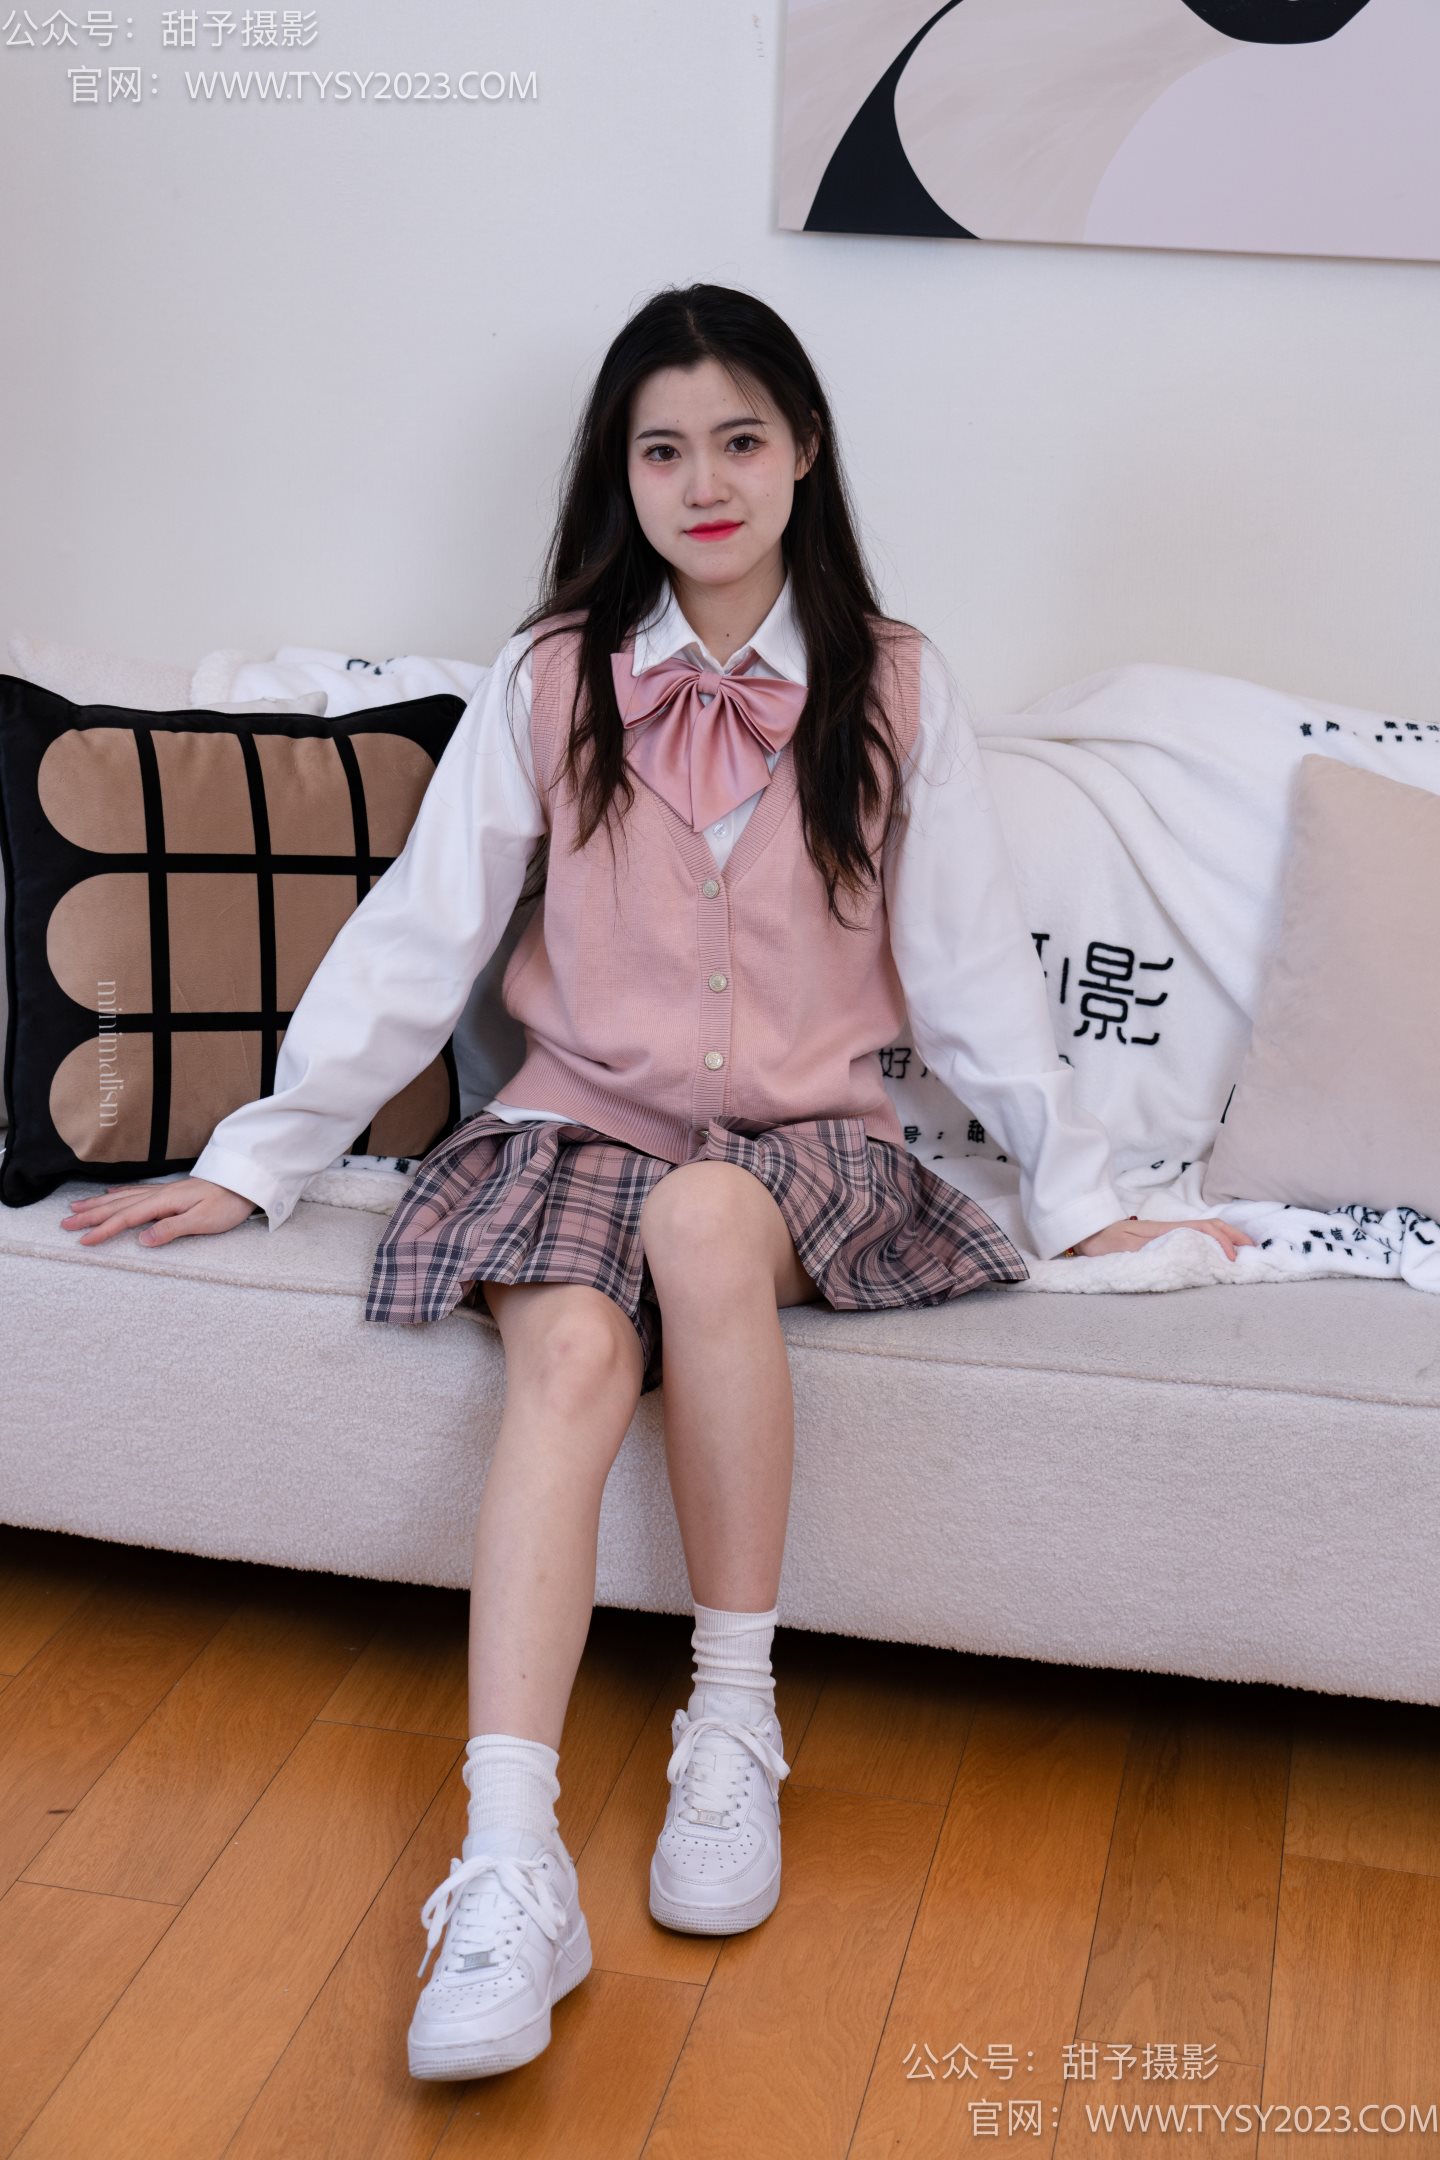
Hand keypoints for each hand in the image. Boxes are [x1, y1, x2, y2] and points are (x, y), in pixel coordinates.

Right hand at [60, 1177, 258, 1246]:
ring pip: (123, 1197)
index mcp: (165, 1202)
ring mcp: (164, 1192)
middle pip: (117, 1205)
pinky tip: (110, 1193)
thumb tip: (143, 1239)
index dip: (103, 1230)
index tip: (83, 1240)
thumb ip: (172, 1229)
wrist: (247, 1183)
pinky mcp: (171, 1192)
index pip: (127, 1218)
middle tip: (65, 1222)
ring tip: (76, 1207)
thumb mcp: (203, 1221)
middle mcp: (160, 1194)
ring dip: (98, 1203)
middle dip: (90, 1214)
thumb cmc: (228, 1204)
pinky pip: (135, 1191)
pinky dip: (118, 1193)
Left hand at [1069, 1216, 1257, 1261]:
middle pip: (1211, 1226)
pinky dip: (1214, 1240)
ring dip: (1227, 1237)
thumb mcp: (1123, 1250)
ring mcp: (1169, 1231)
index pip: (1203, 1231)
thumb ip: (1147, 1254)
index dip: (1221, 1244)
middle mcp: (1171, 1228)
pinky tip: (1218, 1250)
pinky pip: (1196, 1235)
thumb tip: (1175, 1256)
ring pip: (1205, 1229)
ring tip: (1243, 1250)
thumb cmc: (1104, 1243)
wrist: (1087, 1232)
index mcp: (1166, 1230)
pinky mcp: (1164, 1237)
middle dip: (1234, 1237)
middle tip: (1253, 1251)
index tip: (1231, 1260)